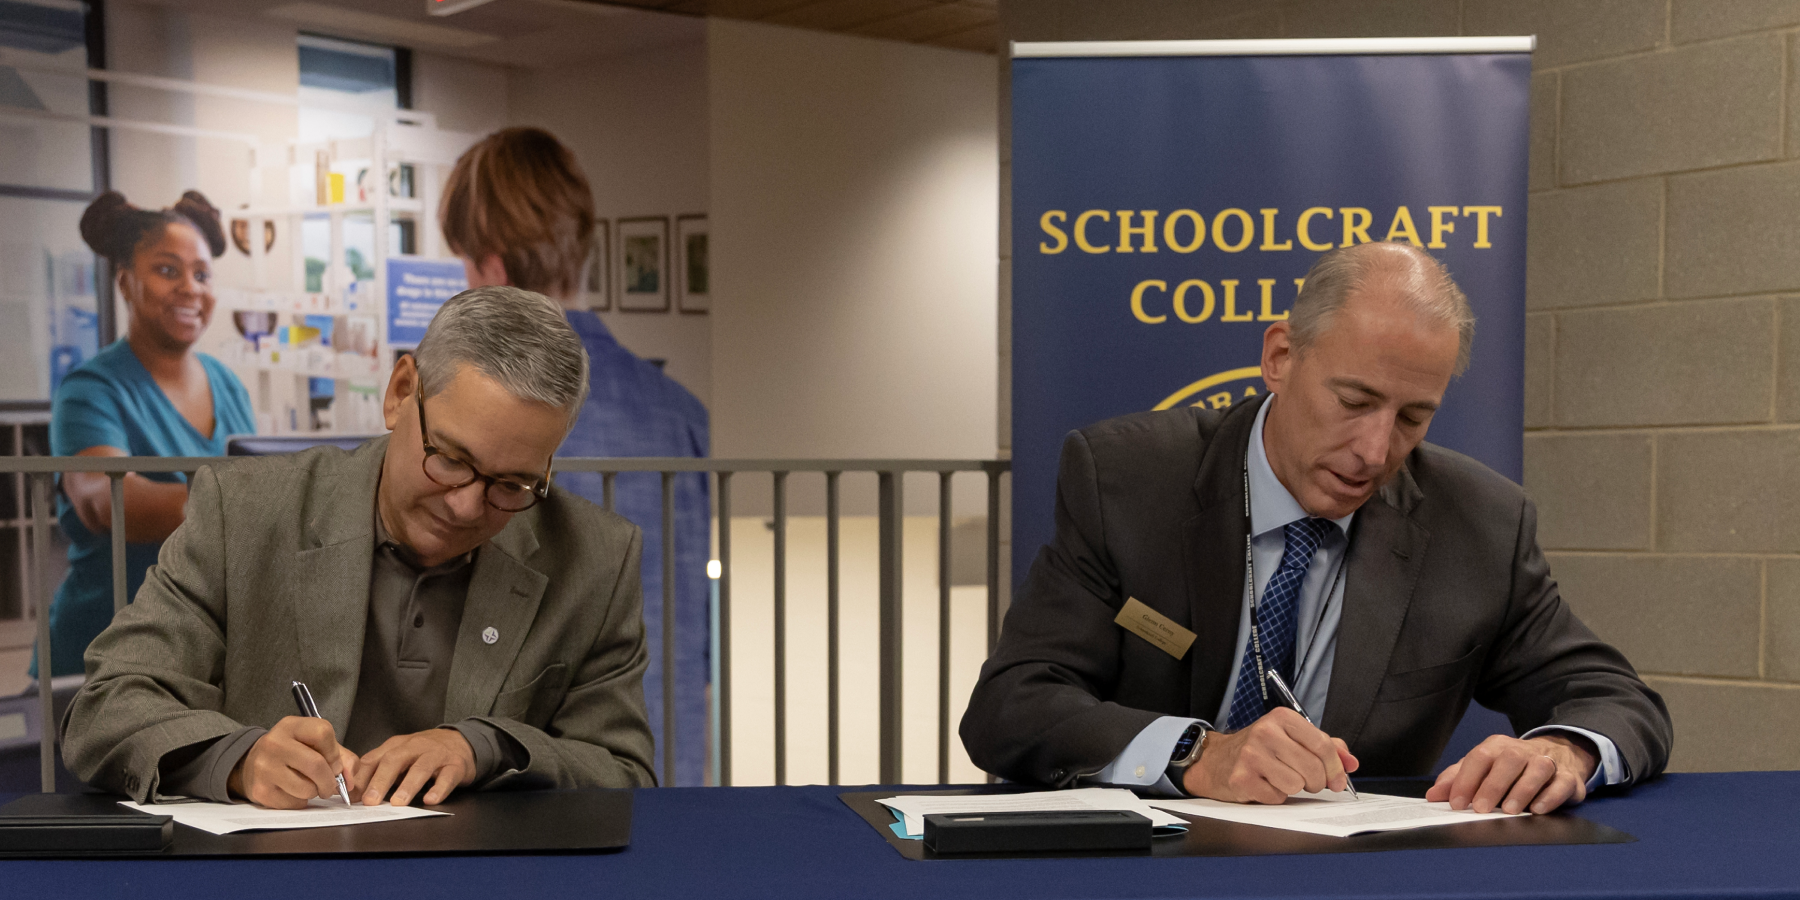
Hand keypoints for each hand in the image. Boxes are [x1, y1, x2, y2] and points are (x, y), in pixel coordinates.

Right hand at [228, 716, 358, 808]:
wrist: (251, 763)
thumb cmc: (292, 752)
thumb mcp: (314, 744)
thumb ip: (341, 757)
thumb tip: (350, 781)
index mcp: (290, 726)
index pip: (323, 733)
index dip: (334, 753)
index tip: (333, 764)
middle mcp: (274, 743)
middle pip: (316, 764)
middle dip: (330, 780)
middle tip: (330, 785)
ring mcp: (265, 768)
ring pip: (306, 788)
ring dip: (315, 792)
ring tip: (309, 786)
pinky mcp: (261, 791)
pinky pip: (294, 803)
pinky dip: (300, 801)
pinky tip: (293, 791)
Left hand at [352, 728, 477, 806]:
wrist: (461, 741)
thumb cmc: (425, 752)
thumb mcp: (400, 756)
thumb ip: (378, 771)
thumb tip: (356, 794)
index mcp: (397, 746)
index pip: (374, 760)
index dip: (361, 778)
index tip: (351, 796)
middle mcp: (415, 747)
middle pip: (394, 760)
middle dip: (380, 781)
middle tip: (371, 801)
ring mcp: (436, 755)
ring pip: (421, 768)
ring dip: (408, 786)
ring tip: (398, 803)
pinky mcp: (455, 765)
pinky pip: (447, 777)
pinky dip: (439, 788)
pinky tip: (431, 799)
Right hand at [1182, 707, 1358, 803]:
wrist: (1216, 760)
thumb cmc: (1259, 750)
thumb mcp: (1291, 738)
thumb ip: (1324, 747)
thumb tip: (1350, 763)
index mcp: (1281, 718)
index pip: (1322, 744)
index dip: (1335, 768)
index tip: (1338, 781)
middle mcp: (1265, 732)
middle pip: (1312, 768)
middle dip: (1316, 782)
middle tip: (1307, 782)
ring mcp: (1251, 755)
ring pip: (1296, 785)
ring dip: (1292, 788)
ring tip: (1278, 779)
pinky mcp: (1242, 778)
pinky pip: (1276, 797)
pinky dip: (1274, 796)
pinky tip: (1264, 785)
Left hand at [1426, 733, 1596, 814]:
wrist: (1558, 755)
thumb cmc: (1511, 767)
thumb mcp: (1482, 769)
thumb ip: (1457, 780)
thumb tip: (1433, 795)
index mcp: (1497, 746)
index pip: (1479, 757)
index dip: (1466, 779)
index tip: (1456, 802)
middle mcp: (1522, 751)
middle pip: (1508, 761)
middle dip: (1493, 785)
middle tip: (1481, 808)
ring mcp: (1548, 761)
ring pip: (1537, 769)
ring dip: (1522, 790)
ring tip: (1509, 810)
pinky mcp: (1569, 777)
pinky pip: (1562, 782)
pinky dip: (1551, 796)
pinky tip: (1538, 809)